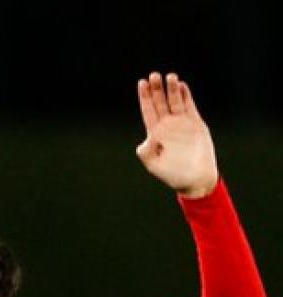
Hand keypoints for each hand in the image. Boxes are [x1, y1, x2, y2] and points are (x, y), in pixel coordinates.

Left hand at [135, 72, 217, 197]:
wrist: (196, 179)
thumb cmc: (173, 175)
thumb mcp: (154, 166)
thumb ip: (146, 153)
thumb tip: (144, 142)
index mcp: (155, 134)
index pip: (148, 110)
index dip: (145, 97)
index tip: (141, 83)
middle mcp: (168, 126)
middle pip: (160, 103)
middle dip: (157, 89)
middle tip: (154, 75)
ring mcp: (182, 124)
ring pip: (175, 102)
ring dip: (172, 89)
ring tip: (170, 76)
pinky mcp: (196, 124)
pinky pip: (190, 107)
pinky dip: (186, 97)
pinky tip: (182, 86)